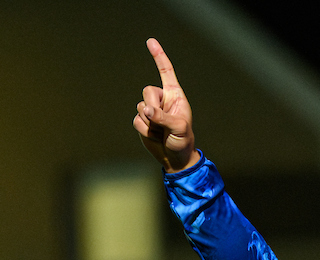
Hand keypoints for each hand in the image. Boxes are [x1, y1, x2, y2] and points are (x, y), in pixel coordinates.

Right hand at [134, 38, 198, 171]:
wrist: (175, 158)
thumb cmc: (183, 140)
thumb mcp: (178, 127)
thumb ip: (162, 117)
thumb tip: (144, 110)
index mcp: (175, 95)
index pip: (166, 71)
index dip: (158, 56)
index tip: (150, 41)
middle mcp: (162, 99)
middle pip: (147, 91)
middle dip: (153, 108)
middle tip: (162, 123)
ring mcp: (151, 110)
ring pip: (140, 108)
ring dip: (150, 124)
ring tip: (162, 133)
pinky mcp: (142, 121)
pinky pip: (136, 121)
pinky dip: (144, 131)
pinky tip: (154, 137)